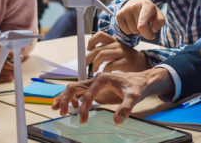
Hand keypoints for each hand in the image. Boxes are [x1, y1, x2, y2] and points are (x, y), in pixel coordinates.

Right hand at [0, 48, 17, 84]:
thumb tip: (5, 55)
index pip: (1, 53)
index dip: (11, 54)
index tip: (18, 56)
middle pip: (2, 63)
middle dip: (12, 64)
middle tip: (19, 65)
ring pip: (0, 71)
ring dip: (9, 72)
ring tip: (15, 72)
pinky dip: (3, 78)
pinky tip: (9, 78)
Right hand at [51, 68, 172, 124]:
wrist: (142, 80)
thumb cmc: (137, 86)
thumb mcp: (134, 97)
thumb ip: (126, 108)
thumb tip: (117, 121)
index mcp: (102, 79)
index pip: (87, 95)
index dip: (84, 109)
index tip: (83, 121)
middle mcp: (95, 79)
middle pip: (74, 87)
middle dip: (65, 99)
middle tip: (62, 112)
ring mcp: (94, 83)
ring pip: (74, 88)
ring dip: (64, 97)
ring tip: (57, 108)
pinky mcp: (95, 88)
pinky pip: (79, 91)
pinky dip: (71, 97)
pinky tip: (71, 106)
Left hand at [86, 32, 149, 72]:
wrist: (143, 64)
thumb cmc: (128, 59)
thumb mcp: (117, 51)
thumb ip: (106, 50)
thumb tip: (90, 54)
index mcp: (115, 41)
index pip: (100, 35)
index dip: (92, 41)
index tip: (88, 49)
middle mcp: (118, 45)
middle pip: (98, 49)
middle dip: (88, 57)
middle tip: (85, 64)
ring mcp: (122, 53)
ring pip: (102, 55)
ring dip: (95, 63)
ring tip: (94, 70)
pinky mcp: (125, 62)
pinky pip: (110, 65)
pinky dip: (105, 70)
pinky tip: (106, 74)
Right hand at [116, 0, 165, 39]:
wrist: (135, 3)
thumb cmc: (149, 12)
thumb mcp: (158, 14)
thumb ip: (160, 21)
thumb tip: (154, 30)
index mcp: (147, 4)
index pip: (144, 14)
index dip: (143, 21)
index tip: (141, 27)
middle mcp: (134, 6)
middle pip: (140, 28)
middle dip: (146, 33)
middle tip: (149, 31)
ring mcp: (125, 10)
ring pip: (133, 31)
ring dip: (138, 31)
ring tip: (139, 23)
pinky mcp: (119, 15)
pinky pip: (126, 31)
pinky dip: (130, 31)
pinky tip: (132, 24)